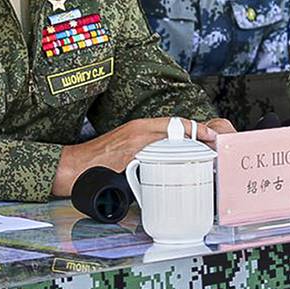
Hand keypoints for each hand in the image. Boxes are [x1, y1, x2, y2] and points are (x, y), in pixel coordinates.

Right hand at [51, 117, 233, 195]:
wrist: (75, 166)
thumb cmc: (100, 159)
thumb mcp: (126, 147)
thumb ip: (146, 148)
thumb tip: (166, 158)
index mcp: (139, 127)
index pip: (174, 123)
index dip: (195, 127)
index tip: (210, 133)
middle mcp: (139, 130)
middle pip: (176, 128)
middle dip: (197, 134)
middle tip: (214, 143)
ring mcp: (135, 142)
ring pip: (169, 138)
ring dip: (188, 145)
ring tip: (205, 152)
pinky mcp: (129, 155)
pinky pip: (155, 154)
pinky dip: (171, 157)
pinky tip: (182, 162)